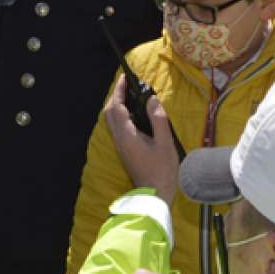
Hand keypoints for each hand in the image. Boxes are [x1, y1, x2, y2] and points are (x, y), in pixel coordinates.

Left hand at [103, 77, 179, 206]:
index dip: (119, 91)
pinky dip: (122, 117)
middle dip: (116, 97)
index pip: (117, 108)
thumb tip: (152, 100)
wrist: (155, 195)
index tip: (125, 78)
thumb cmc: (162, 170)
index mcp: (127, 136)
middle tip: (128, 86)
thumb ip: (158, 120)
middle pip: (110, 113)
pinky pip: (118, 129)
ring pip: (112, 121)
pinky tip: (136, 116)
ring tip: (132, 97)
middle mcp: (120, 140)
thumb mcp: (165, 143)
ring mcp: (121, 147)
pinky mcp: (125, 152)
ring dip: (118, 107)